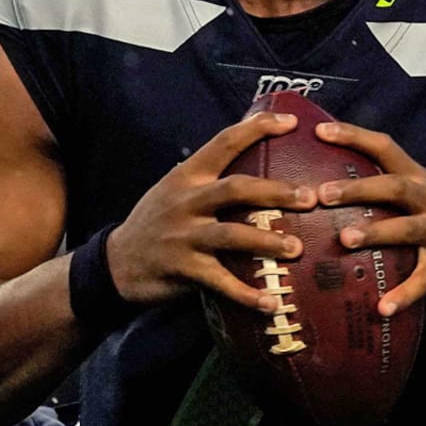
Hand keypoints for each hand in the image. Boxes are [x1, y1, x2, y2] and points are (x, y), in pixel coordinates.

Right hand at [107, 112, 317, 311]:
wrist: (116, 262)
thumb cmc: (157, 221)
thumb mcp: (175, 189)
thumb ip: (210, 178)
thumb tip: (259, 159)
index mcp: (187, 176)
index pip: (224, 143)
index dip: (257, 129)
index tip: (291, 122)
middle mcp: (186, 202)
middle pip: (235, 189)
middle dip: (275, 192)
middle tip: (309, 198)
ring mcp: (183, 236)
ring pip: (231, 235)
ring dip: (267, 242)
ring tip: (297, 248)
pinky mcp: (182, 269)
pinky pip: (220, 282)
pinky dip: (246, 294)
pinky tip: (270, 303)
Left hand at [314, 121, 425, 316]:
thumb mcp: (422, 196)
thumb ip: (386, 189)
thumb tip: (329, 184)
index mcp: (419, 178)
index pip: (385, 148)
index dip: (354, 136)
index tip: (320, 131)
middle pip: (394, 187)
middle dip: (358, 189)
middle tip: (322, 194)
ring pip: (407, 229)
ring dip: (375, 232)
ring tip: (344, 240)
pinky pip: (424, 280)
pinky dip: (404, 294)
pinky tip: (382, 308)